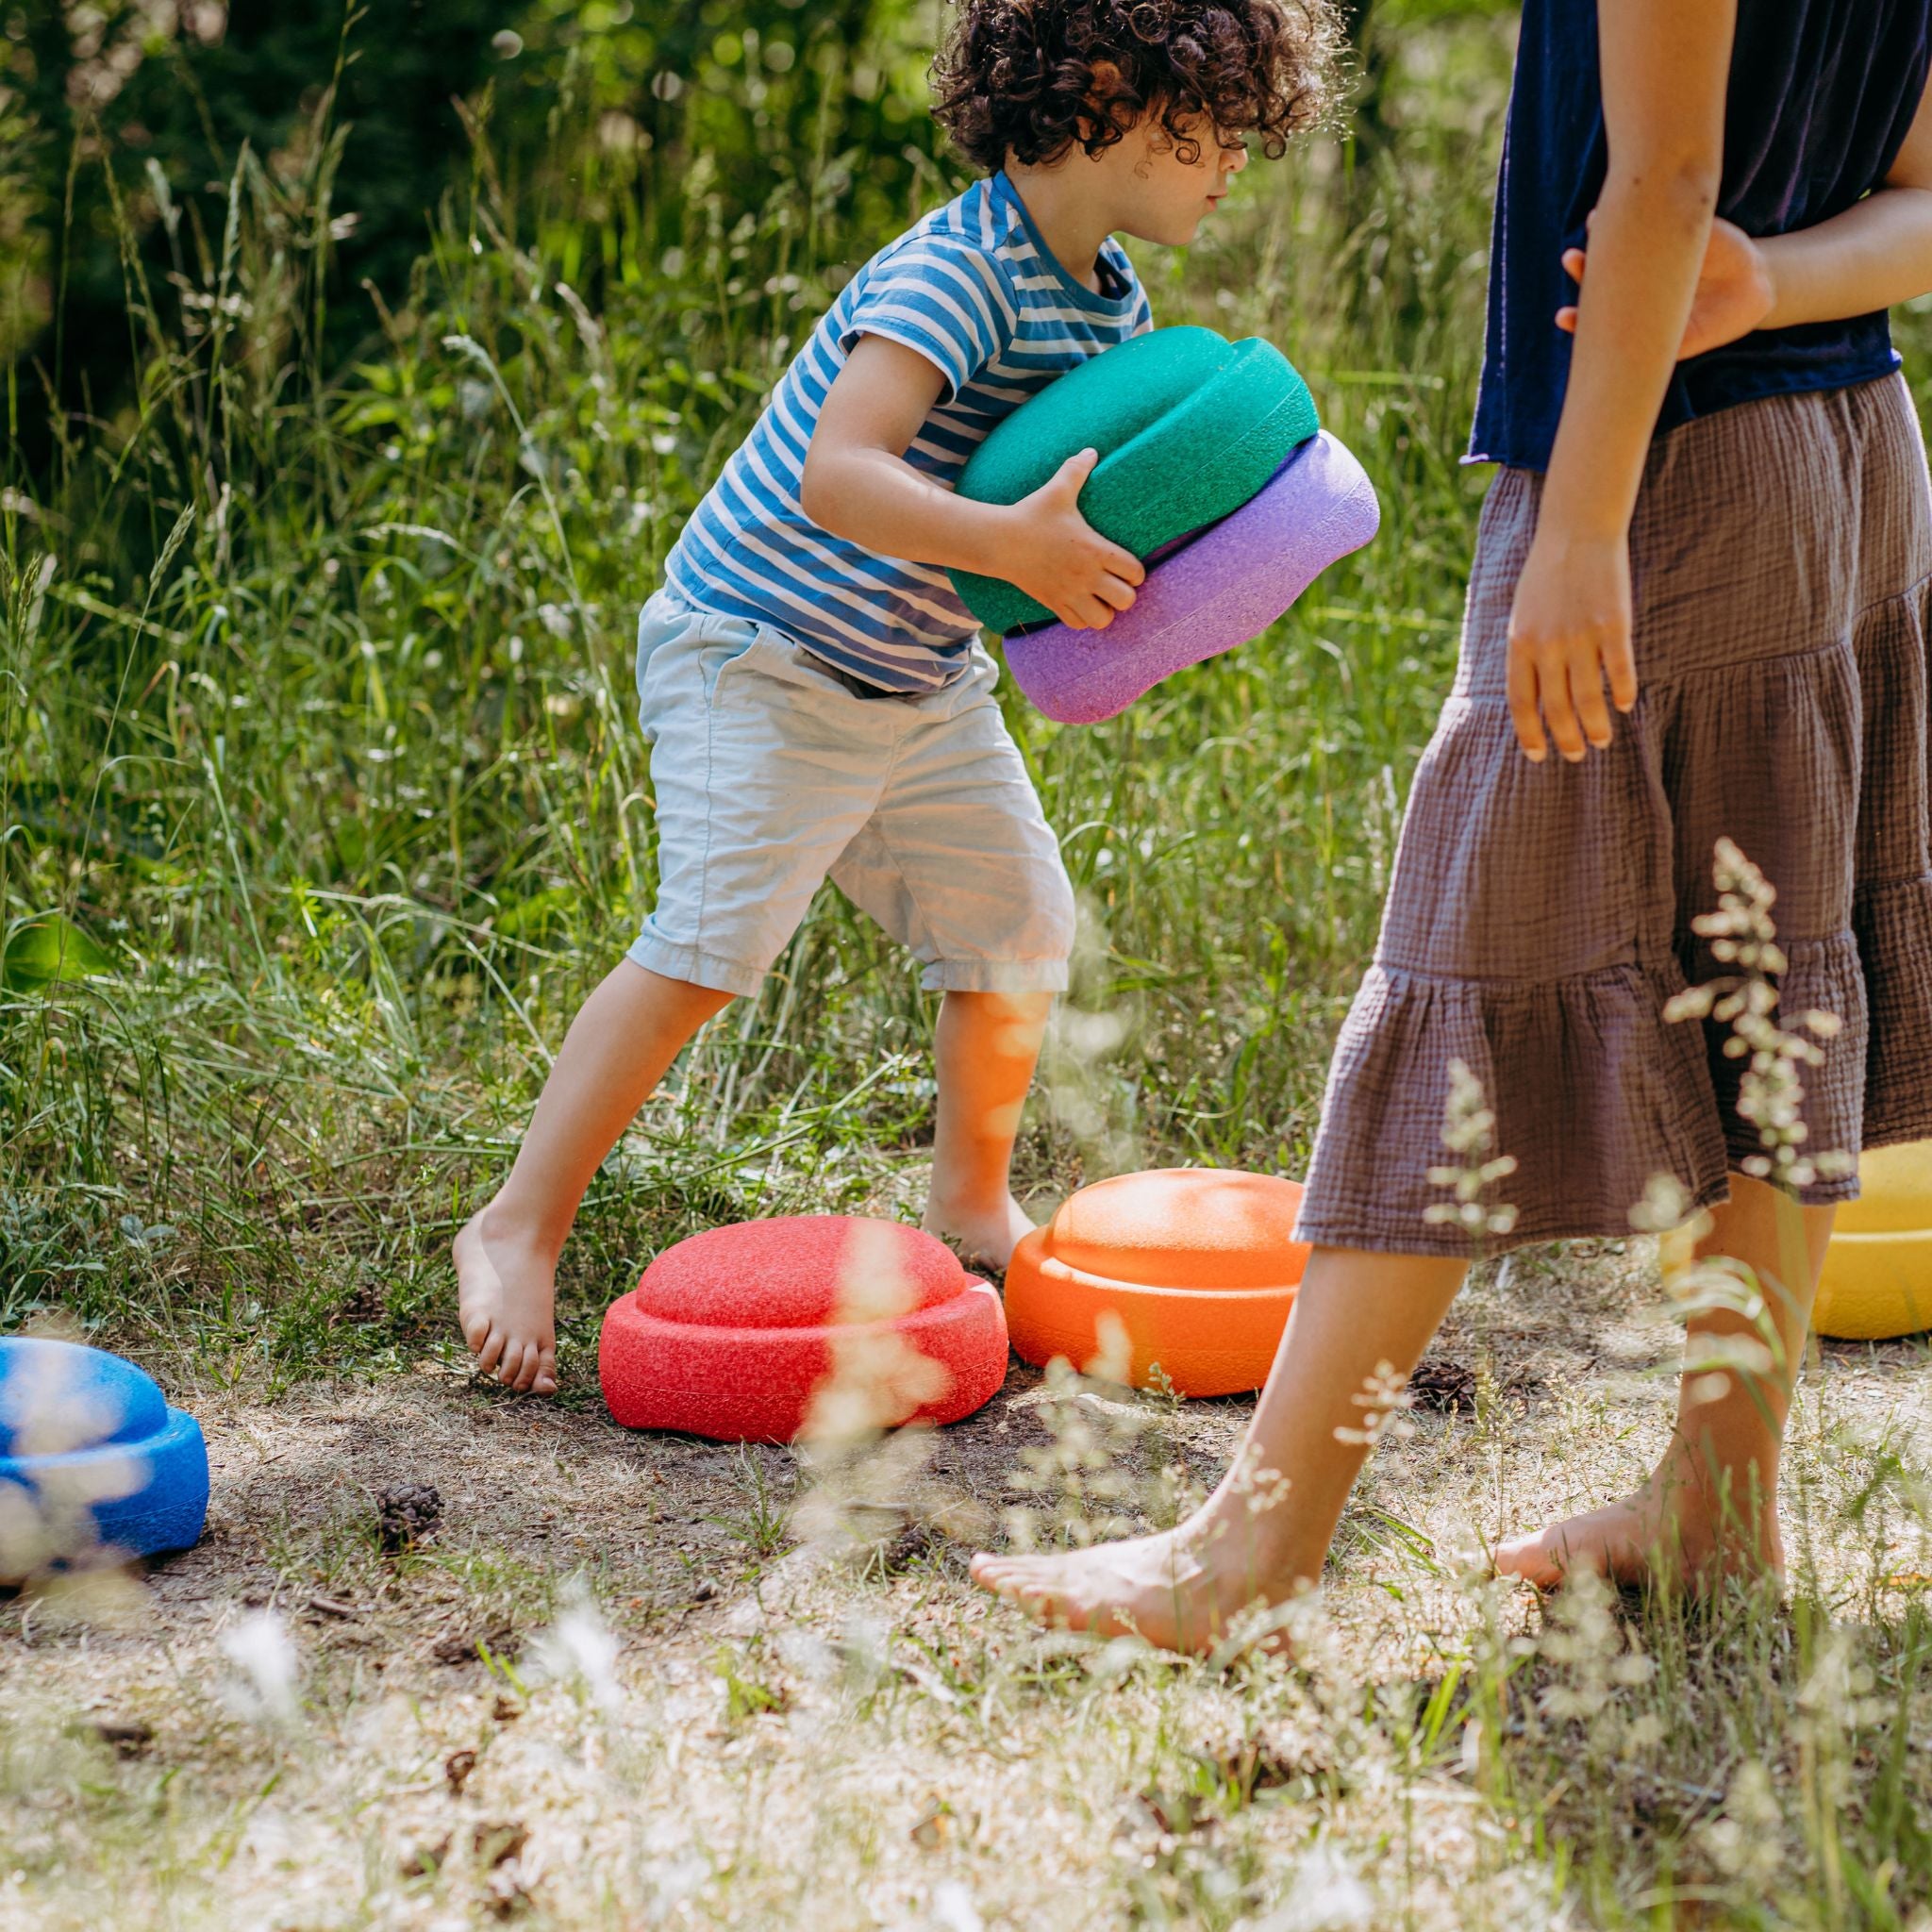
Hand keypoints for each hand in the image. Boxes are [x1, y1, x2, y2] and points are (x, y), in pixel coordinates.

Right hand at [1002, 449, 1144, 628]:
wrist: (999, 540)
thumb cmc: (1032, 514)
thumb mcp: (1057, 490)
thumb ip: (1077, 470)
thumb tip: (1091, 450)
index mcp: (1095, 549)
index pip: (1135, 572)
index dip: (1137, 572)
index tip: (1128, 566)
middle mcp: (1086, 575)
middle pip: (1126, 600)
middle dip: (1125, 595)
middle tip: (1116, 585)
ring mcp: (1070, 592)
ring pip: (1103, 620)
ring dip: (1105, 612)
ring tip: (1100, 599)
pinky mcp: (1053, 603)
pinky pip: (1077, 624)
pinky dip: (1083, 619)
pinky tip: (1080, 605)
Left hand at [1505, 524, 1635, 762]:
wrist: (1576, 531)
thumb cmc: (1547, 576)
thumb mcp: (1523, 616)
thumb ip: (1527, 654)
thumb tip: (1533, 698)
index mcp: (1519, 644)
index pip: (1522, 702)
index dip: (1530, 733)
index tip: (1539, 756)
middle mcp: (1548, 644)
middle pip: (1556, 707)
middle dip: (1567, 738)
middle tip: (1578, 755)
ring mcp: (1581, 635)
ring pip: (1588, 697)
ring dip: (1596, 725)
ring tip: (1603, 740)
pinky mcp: (1613, 624)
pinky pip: (1619, 670)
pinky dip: (1622, 692)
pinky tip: (1626, 706)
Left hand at [1558, 213, 1775, 359]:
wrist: (1751, 292)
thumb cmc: (1711, 324)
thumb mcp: (1683, 341)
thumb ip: (1656, 349)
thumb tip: (1626, 374)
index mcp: (1632, 308)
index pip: (1596, 313)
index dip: (1577, 317)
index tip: (1562, 317)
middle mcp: (1637, 278)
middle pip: (1601, 273)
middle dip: (1583, 267)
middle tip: (1571, 260)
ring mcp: (1656, 251)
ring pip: (1623, 241)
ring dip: (1605, 232)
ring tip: (1592, 223)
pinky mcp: (1680, 227)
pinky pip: (1659, 215)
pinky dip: (1645, 207)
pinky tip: (1633, 199)